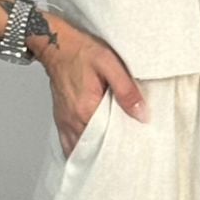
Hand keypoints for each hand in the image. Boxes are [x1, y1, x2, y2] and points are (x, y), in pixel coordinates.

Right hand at [32, 18, 148, 158]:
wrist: (56, 43)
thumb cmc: (80, 51)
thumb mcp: (110, 64)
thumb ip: (127, 90)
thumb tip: (142, 114)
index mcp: (86, 109)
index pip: (105, 141)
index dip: (119, 149)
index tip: (132, 152)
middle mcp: (73, 119)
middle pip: (92, 149)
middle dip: (107, 155)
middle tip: (124, 157)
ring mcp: (65, 120)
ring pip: (79, 149)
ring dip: (93, 154)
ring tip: (110, 156)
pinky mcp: (62, 118)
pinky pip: (69, 142)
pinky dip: (80, 150)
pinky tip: (91, 150)